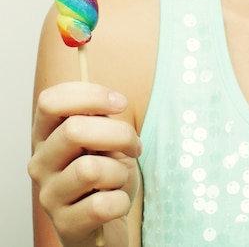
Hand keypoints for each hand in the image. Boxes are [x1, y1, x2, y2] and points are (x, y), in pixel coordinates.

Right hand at [29, 82, 141, 246]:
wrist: (108, 219)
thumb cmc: (107, 171)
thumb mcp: (104, 138)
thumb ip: (100, 119)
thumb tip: (110, 103)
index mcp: (47, 135)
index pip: (51, 101)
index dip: (91, 96)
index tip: (120, 104)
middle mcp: (40, 163)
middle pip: (74, 130)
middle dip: (119, 133)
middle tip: (134, 146)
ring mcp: (49, 195)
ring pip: (89, 169)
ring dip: (119, 171)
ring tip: (118, 178)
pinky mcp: (65, 225)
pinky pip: (101, 205)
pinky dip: (120, 201)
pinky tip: (116, 202)